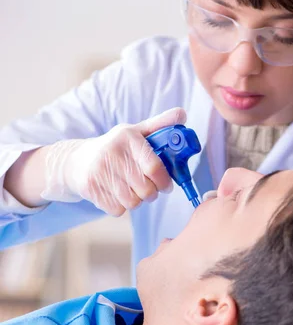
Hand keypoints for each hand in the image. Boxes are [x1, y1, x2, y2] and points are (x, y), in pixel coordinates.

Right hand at [41, 107, 186, 215]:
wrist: (77, 161)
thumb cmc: (115, 148)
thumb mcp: (135, 132)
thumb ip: (160, 125)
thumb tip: (182, 114)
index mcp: (127, 137)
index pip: (154, 167)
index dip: (164, 181)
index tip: (166, 186)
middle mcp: (112, 152)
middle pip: (146, 190)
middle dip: (151, 193)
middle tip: (148, 189)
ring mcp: (99, 170)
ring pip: (133, 202)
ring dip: (136, 201)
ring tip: (131, 190)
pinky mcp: (90, 187)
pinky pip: (117, 210)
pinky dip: (120, 207)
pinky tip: (115, 194)